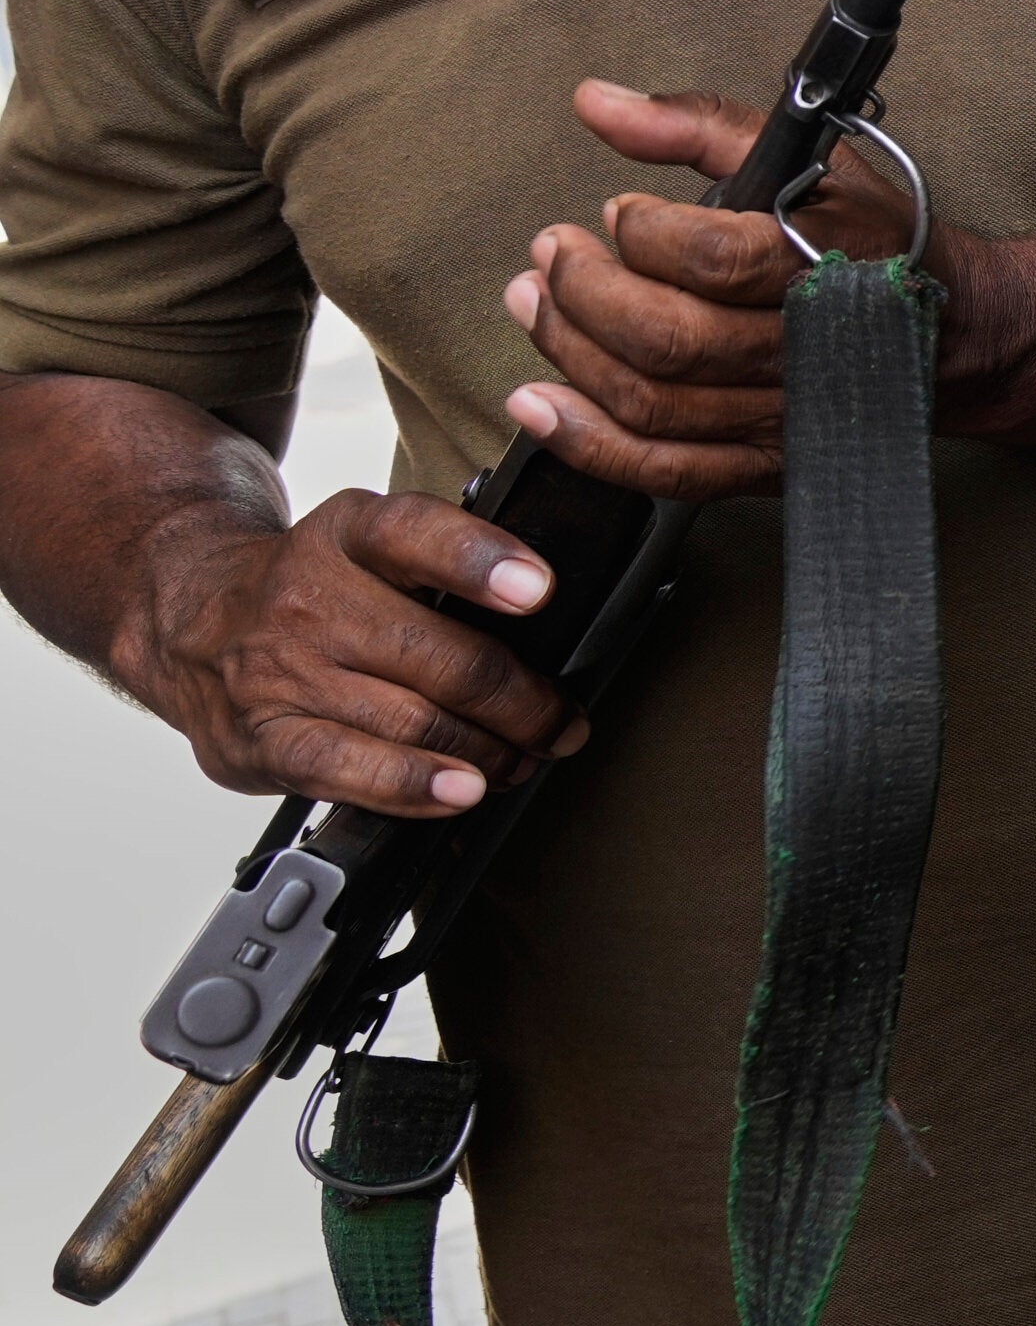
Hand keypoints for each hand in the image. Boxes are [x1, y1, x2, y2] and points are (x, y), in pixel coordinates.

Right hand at [129, 490, 583, 815]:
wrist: (185, 619)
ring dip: (490, 751)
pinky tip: (462, 791)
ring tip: (523, 759)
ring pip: (414, 721)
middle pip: (444, 657)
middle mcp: (309, 599)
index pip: (415, 535)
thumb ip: (446, 563)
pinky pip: (347, 768)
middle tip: (560, 723)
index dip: (481, 562)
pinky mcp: (259, 739)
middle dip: (525, 701)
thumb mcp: (367, 542)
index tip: (539, 590)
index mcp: (348, 535)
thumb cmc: (310, 587)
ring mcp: (280, 672)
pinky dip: (415, 786)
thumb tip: (551, 614)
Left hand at [504, 78, 951, 501]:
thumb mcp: (810, 159)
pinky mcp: (764, 463)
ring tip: (535, 304)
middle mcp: (804, 350)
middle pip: (665, 337)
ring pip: (650, 401)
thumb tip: (595, 101)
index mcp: (824, 266)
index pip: (711, 259)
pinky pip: (663, 470)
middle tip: (552, 253)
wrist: (957, 336)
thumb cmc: (877, 240)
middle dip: (585, 292)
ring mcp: (783, 415)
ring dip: (570, 352)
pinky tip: (539, 405)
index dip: (643, 233)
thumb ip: (697, 125)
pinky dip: (588, 443)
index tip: (620, 211)